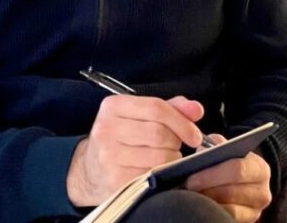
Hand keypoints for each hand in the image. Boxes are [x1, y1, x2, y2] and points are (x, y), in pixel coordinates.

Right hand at [66, 94, 205, 206]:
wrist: (90, 170)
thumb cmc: (120, 140)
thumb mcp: (139, 116)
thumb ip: (170, 109)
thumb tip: (196, 109)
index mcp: (113, 106)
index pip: (156, 108)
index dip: (181, 122)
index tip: (194, 134)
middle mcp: (107, 128)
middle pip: (159, 133)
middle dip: (175, 143)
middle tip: (175, 147)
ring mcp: (108, 155)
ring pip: (159, 157)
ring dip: (171, 161)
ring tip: (164, 160)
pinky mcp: (115, 179)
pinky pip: (152, 177)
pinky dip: (161, 176)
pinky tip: (156, 172)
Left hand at [184, 135, 271, 222]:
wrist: (240, 182)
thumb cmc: (228, 162)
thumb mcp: (226, 149)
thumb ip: (216, 144)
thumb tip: (203, 148)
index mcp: (260, 169)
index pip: (237, 170)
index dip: (212, 174)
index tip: (191, 177)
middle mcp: (263, 192)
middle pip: (231, 192)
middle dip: (206, 189)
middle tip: (186, 187)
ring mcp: (256, 211)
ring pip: (229, 210)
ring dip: (207, 203)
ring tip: (189, 197)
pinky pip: (228, 219)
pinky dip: (212, 213)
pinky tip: (199, 207)